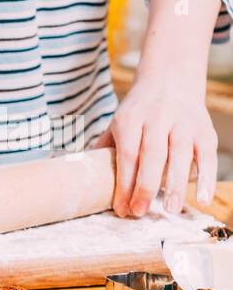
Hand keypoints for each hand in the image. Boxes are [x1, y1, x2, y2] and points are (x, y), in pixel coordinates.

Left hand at [93, 76, 216, 215]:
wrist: (171, 78)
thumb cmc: (138, 110)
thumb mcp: (117, 122)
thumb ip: (105, 148)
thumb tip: (82, 177)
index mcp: (131, 119)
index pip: (127, 155)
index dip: (124, 183)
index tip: (120, 208)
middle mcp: (159, 119)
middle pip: (153, 155)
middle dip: (146, 186)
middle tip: (140, 211)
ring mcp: (184, 123)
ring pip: (182, 154)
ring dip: (176, 184)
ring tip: (170, 209)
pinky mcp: (205, 129)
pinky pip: (208, 155)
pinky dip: (207, 177)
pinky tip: (202, 198)